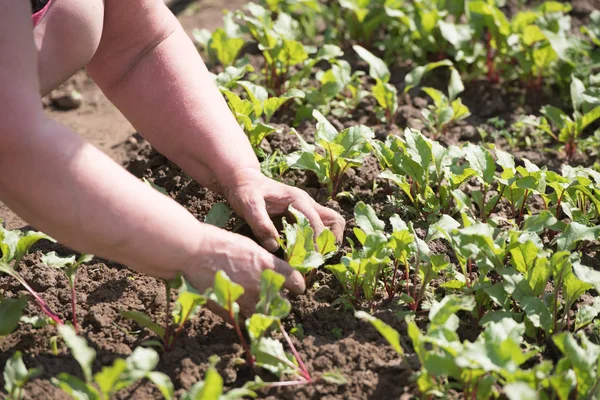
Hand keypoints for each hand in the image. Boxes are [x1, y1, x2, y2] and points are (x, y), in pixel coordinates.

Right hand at [184, 225, 304, 315]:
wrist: (193, 253)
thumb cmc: (219, 244)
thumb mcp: (249, 247)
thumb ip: (265, 263)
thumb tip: (273, 271)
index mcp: (268, 267)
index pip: (296, 282)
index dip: (298, 285)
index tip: (296, 287)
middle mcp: (262, 286)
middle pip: (282, 301)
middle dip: (280, 299)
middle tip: (274, 295)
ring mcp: (246, 301)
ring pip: (264, 314)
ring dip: (263, 310)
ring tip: (255, 302)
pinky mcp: (231, 312)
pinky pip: (245, 320)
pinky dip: (245, 316)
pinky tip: (240, 306)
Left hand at [221, 168, 345, 251]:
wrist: (244, 181)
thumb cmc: (246, 191)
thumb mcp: (249, 206)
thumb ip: (260, 224)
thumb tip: (274, 246)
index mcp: (298, 199)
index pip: (317, 222)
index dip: (316, 242)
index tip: (310, 259)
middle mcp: (307, 203)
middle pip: (334, 220)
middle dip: (330, 241)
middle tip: (317, 259)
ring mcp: (307, 209)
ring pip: (330, 224)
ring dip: (327, 242)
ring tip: (314, 258)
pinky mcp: (302, 215)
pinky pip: (319, 228)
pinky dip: (317, 241)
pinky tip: (303, 253)